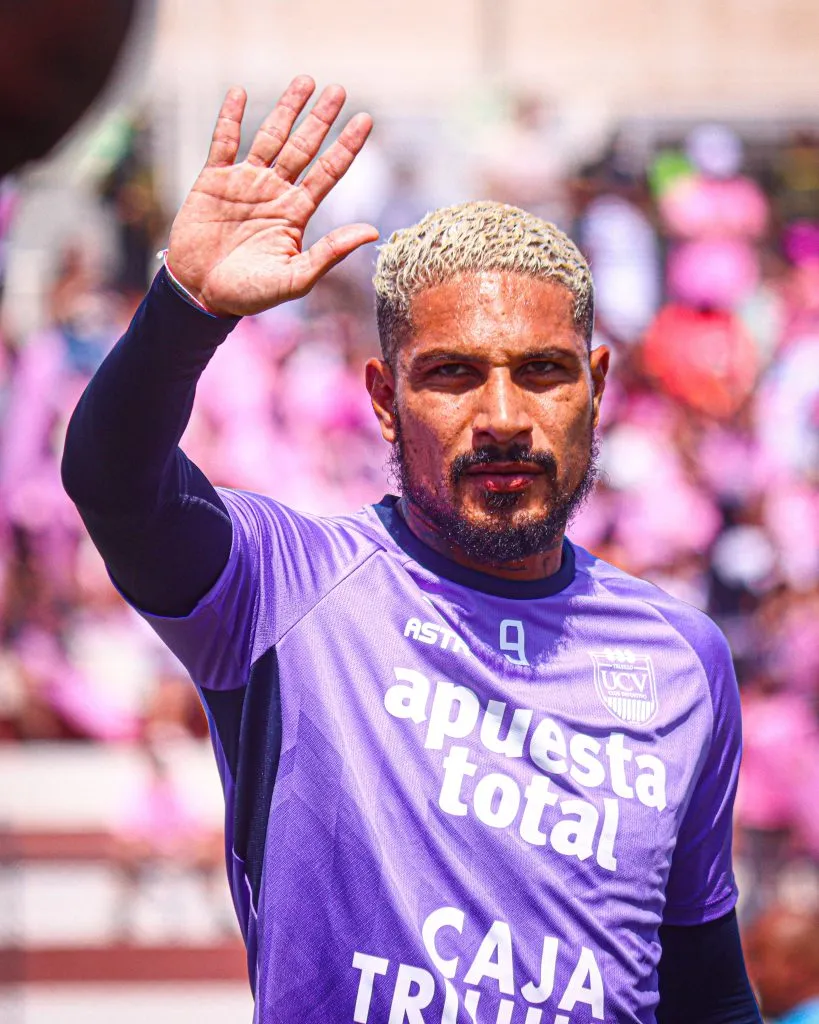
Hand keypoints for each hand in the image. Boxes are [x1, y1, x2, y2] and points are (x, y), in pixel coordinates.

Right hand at [167, 77, 377, 316]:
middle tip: (337, 90)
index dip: (346, 146)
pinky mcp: (213, 180)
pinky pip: (223, 142)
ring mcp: (244, 183)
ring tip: (305, 82)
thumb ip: (331, 253)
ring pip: (269, 137)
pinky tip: (239, 93)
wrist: (201, 295)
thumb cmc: (249, 294)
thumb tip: (373, 231)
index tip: (365, 119)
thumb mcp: (295, 279)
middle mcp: (274, 192)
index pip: (328, 172)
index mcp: (296, 213)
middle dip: (320, 119)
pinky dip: (230, 118)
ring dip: (286, 109)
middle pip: (302, 147)